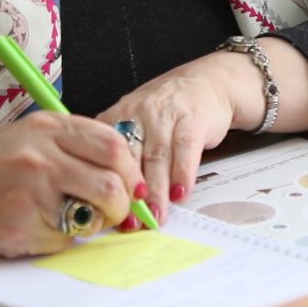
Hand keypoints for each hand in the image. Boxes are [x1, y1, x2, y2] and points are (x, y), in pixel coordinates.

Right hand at [0, 111, 138, 257]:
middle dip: (123, 205)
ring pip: (92, 215)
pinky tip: (33, 231)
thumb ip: (67, 150)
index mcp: (46, 128)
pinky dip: (58, 241)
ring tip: (70, 222)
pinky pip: (61, 240)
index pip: (113, 145)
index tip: (134, 188)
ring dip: (93, 225)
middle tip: (117, 215)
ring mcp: (29, 192)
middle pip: (112, 182)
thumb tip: (120, 177)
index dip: (131, 172)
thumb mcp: (22, 139)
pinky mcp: (17, 227)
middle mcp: (40, 155)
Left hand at [99, 51, 254, 220]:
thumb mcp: (132, 125)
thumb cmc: (164, 113)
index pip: (102, 155)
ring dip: (156, 191)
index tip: (107, 213)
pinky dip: (183, 173)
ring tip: (155, 217)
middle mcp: (136, 113)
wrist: (205, 82)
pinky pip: (186, 148)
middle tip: (130, 223)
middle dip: (129, 194)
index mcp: (114, 117)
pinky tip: (181, 193)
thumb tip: (109, 202)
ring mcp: (165, 114)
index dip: (105, 186)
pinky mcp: (193, 118)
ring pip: (157, 157)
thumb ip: (120, 158)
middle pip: (129, 159)